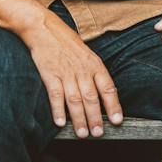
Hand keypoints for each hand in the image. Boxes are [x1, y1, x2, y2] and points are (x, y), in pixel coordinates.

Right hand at [20, 11, 122, 137]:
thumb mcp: (87, 54)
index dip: (113, 105)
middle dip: (96, 118)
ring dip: (79, 119)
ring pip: (75, 100)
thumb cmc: (66, 42)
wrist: (44, 28)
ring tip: (82, 133)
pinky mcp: (49, 74)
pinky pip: (55, 95)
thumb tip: (103, 94)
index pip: (108, 88)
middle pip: (91, 98)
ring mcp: (65, 72)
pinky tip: (60, 122)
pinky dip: (58, 110)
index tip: (117, 121)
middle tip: (98, 133)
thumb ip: (94, 73)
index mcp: (94, 64)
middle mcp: (82, 69)